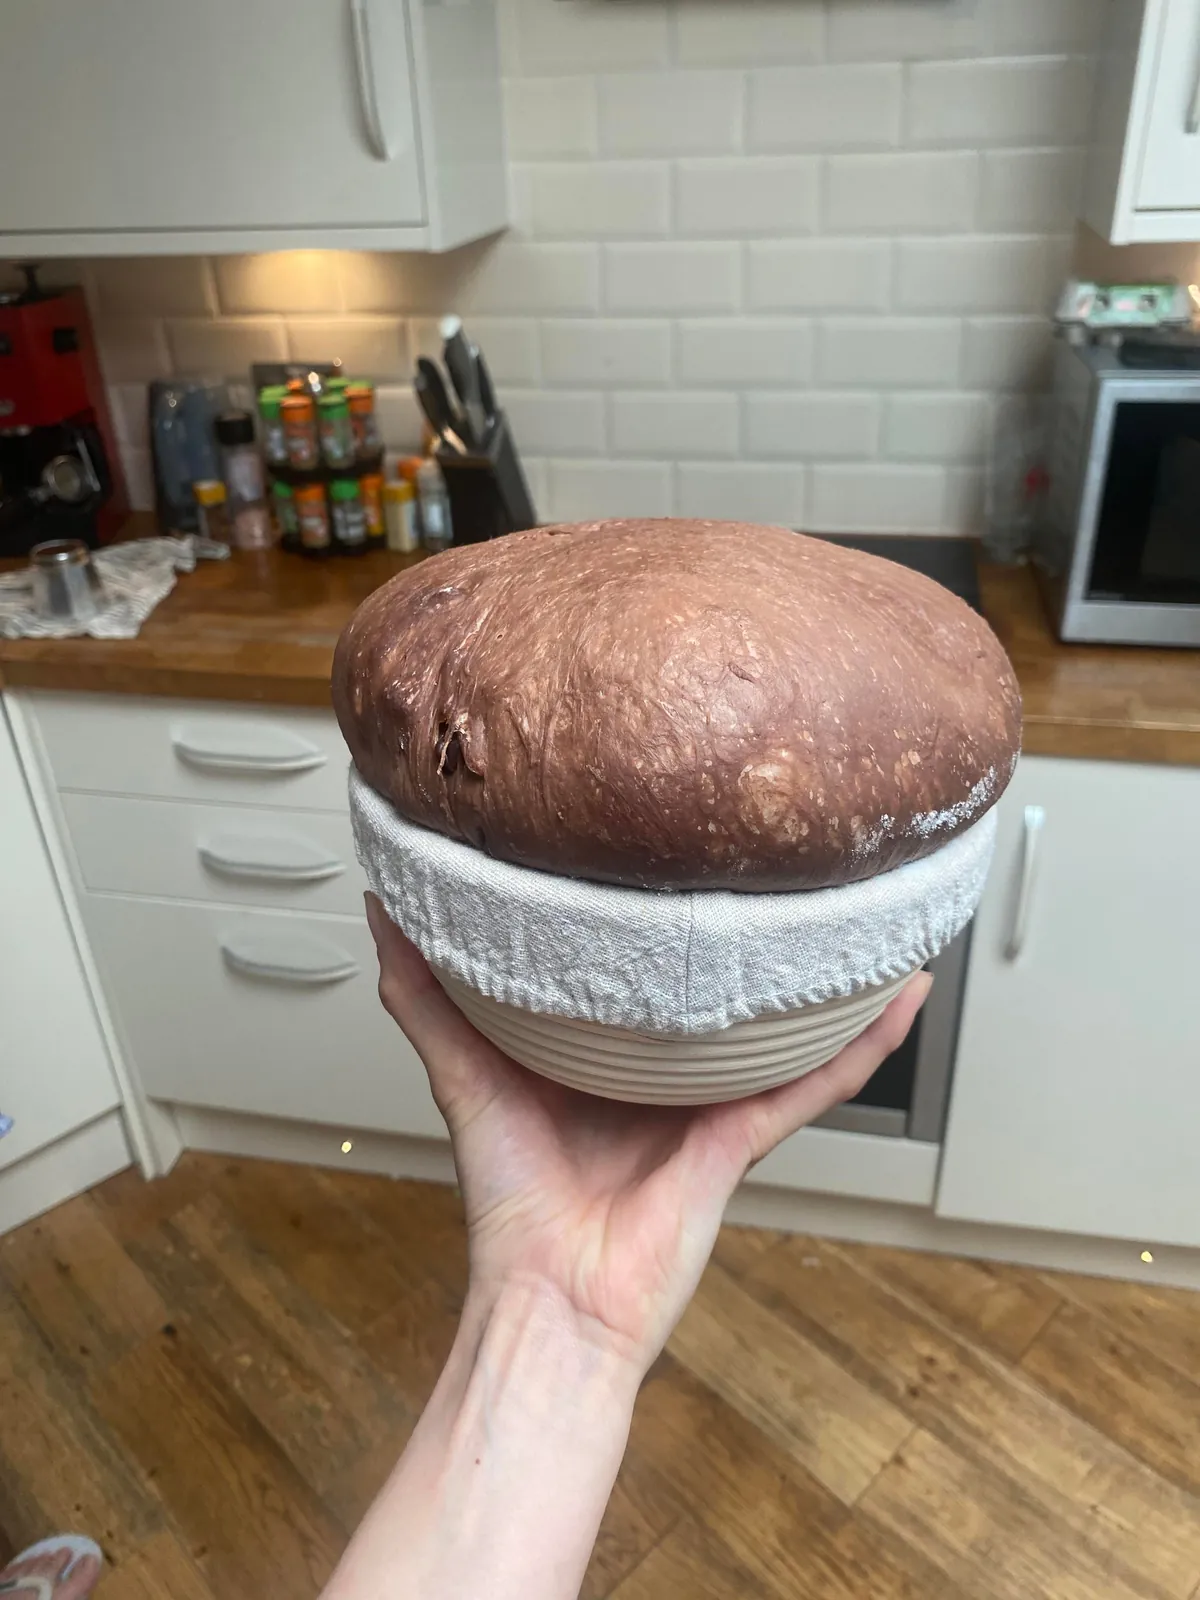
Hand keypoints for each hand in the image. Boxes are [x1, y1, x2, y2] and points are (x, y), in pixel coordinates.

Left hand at [366, 893, 930, 1378]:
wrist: (551, 1297)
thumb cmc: (513, 1202)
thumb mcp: (462, 1073)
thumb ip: (425, 996)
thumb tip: (383, 909)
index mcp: (606, 1051)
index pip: (637, 965)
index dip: (647, 909)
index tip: (657, 841)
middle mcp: (666, 1069)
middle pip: (719, 986)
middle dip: (751, 928)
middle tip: (776, 850)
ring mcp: (714, 1099)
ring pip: (782, 1022)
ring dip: (825, 973)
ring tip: (857, 904)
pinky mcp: (746, 1135)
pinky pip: (817, 1081)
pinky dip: (865, 1042)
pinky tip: (899, 993)